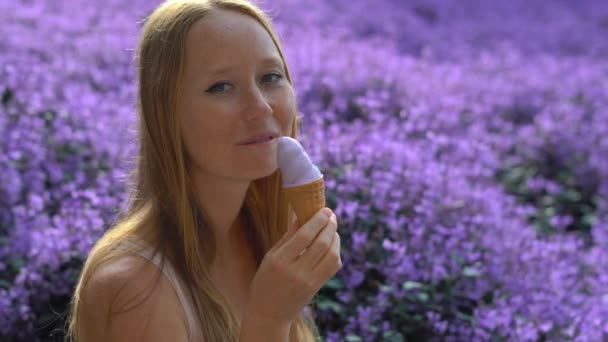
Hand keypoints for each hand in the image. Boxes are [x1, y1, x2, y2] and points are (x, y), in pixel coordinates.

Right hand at [245, 207, 340, 325]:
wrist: (269, 314)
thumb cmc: (265, 281)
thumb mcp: (270, 257)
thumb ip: (288, 237)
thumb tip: (302, 216)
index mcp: (280, 260)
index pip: (305, 235)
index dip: (318, 220)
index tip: (325, 210)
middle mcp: (296, 271)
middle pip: (322, 243)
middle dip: (330, 226)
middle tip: (331, 215)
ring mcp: (309, 281)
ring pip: (332, 255)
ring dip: (335, 238)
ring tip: (332, 228)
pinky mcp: (317, 287)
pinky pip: (333, 266)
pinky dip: (336, 252)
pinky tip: (331, 245)